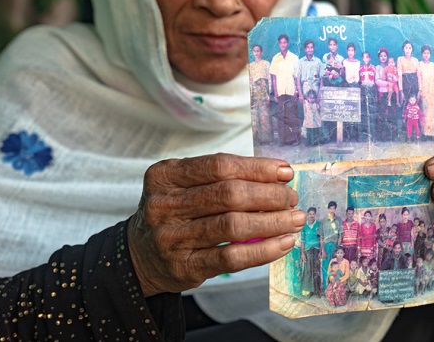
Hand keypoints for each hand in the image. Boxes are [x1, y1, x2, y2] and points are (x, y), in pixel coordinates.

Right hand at [128, 154, 304, 295]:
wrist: (140, 255)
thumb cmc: (175, 212)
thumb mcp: (183, 185)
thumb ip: (221, 177)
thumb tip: (277, 176)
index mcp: (165, 175)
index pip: (219, 166)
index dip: (257, 168)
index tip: (285, 172)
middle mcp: (165, 204)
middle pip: (229, 195)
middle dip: (269, 195)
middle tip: (291, 198)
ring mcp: (172, 238)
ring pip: (233, 226)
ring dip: (272, 222)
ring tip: (294, 219)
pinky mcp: (184, 267)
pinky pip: (231, 258)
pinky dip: (263, 250)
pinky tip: (282, 243)